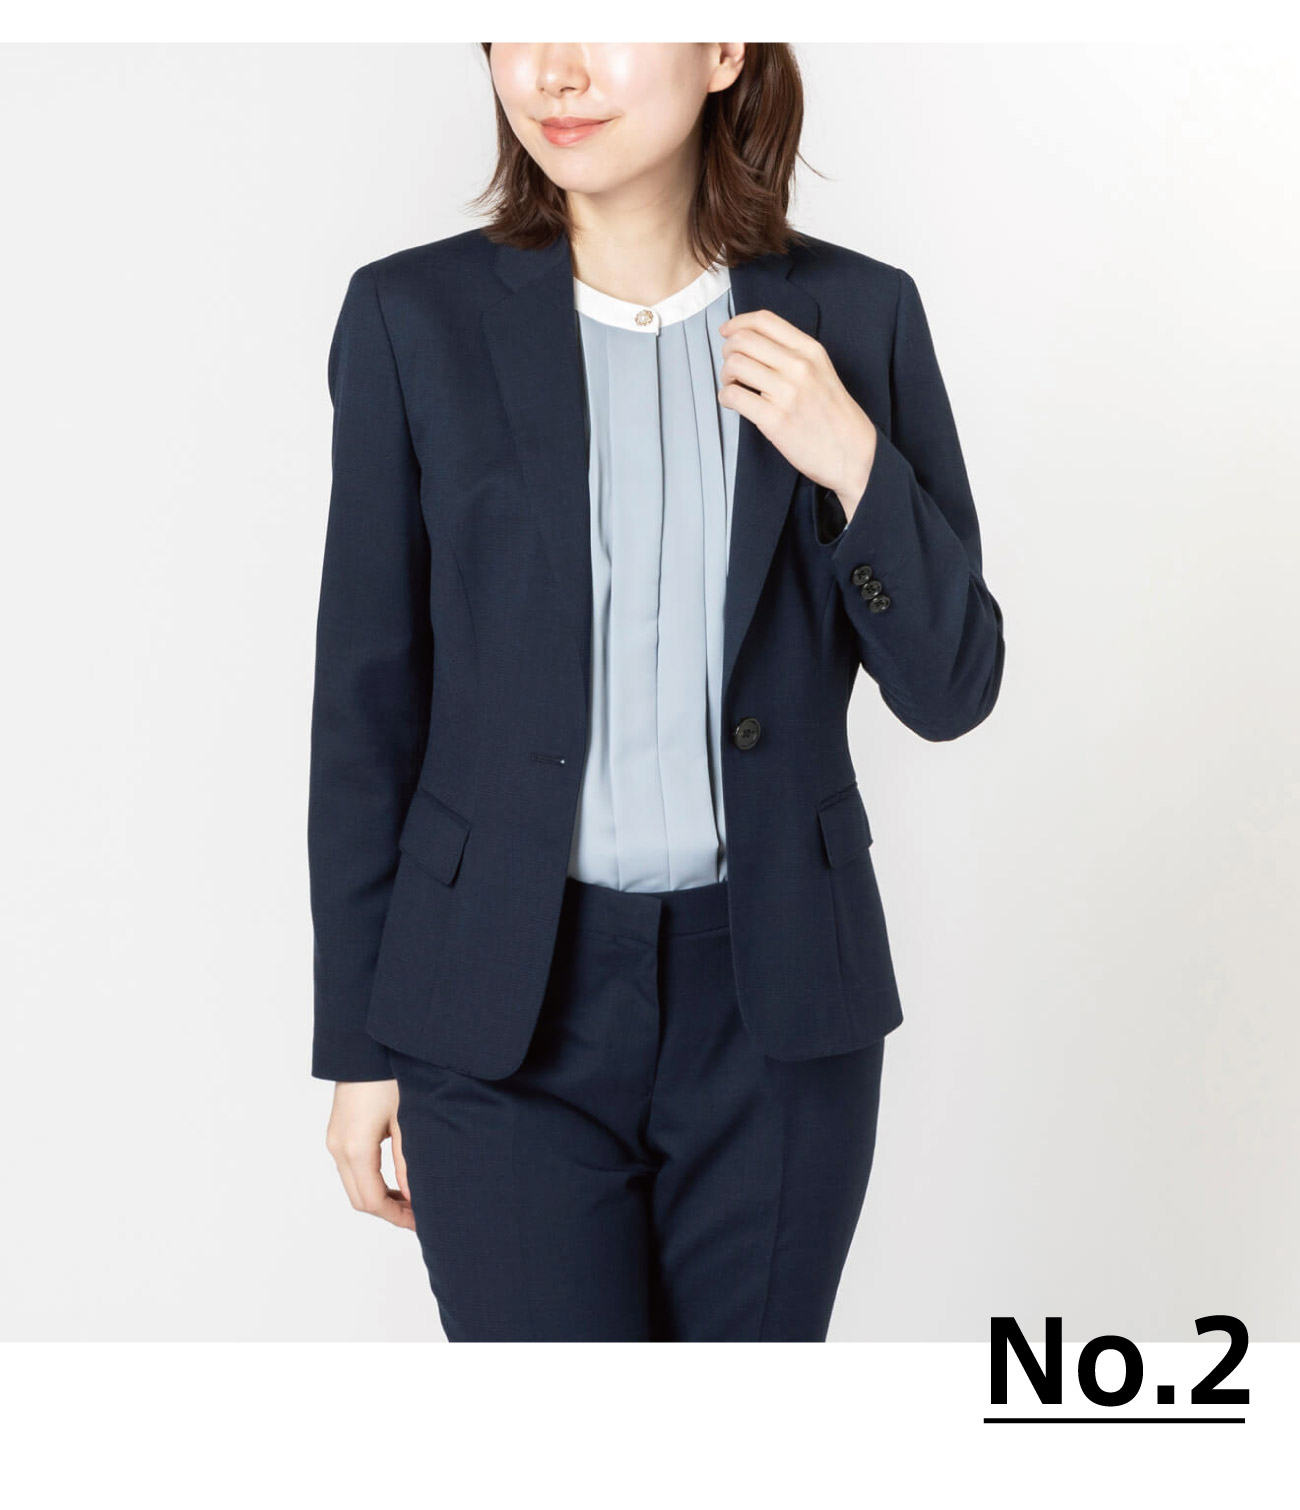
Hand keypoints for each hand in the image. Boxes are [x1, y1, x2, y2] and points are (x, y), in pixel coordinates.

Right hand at [325, 1079, 415, 1229]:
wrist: (364, 1048)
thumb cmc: (389, 1077)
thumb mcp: (406, 1120)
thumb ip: (408, 1162)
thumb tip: (413, 1197)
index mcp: (355, 1148)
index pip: (372, 1200)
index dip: (396, 1216)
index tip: (420, 1221)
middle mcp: (338, 1148)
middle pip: (359, 1199)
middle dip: (388, 1211)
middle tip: (418, 1215)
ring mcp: (335, 1141)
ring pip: (354, 1186)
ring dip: (379, 1198)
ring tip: (411, 1199)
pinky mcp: (337, 1134)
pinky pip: (351, 1170)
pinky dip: (371, 1182)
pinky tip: (395, 1181)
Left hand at [717, 310, 877, 520]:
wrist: (854, 454)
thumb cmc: (836, 418)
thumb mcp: (822, 372)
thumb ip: (794, 356)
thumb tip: (756, 345)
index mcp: (811, 351)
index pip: (764, 320)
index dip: (738, 323)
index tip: (728, 332)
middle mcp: (799, 366)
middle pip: (743, 339)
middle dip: (728, 351)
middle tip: (731, 367)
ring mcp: (787, 392)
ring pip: (735, 364)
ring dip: (726, 375)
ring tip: (735, 387)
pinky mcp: (775, 419)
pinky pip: (733, 396)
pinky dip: (726, 397)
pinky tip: (735, 403)